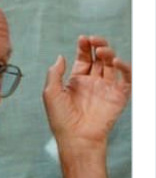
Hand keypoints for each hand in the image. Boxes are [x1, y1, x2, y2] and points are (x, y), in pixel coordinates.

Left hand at [43, 35, 130, 149]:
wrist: (76, 138)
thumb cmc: (61, 120)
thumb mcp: (51, 93)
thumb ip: (54, 73)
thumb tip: (60, 56)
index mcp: (76, 81)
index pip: (83, 58)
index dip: (84, 47)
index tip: (82, 39)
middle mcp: (92, 83)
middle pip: (99, 58)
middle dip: (97, 45)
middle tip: (94, 40)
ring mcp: (106, 88)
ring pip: (112, 64)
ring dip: (109, 53)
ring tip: (101, 51)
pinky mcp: (118, 96)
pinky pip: (125, 78)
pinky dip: (124, 67)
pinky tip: (116, 62)